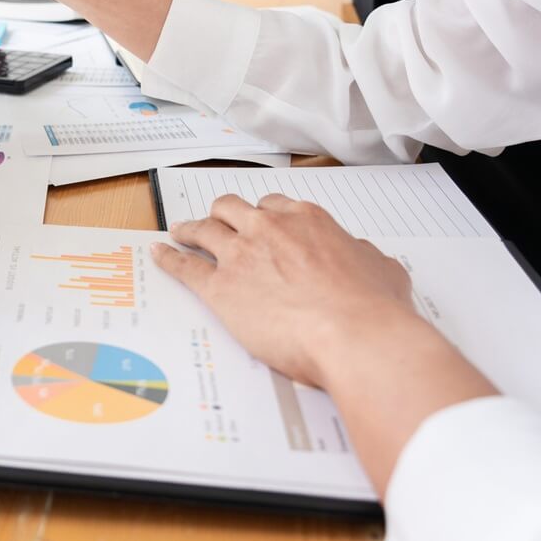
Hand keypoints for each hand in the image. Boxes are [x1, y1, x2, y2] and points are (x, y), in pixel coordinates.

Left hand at [152, 194, 496, 496]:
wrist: (354, 335)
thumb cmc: (372, 308)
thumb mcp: (381, 268)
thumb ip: (363, 255)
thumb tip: (360, 254)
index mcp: (307, 220)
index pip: (274, 205)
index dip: (263, 214)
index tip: (257, 219)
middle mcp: (269, 229)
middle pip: (233, 208)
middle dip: (223, 214)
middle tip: (216, 221)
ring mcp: (241, 256)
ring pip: (204, 230)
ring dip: (190, 228)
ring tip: (180, 231)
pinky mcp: (220, 288)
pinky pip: (185, 267)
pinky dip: (169, 259)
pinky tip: (159, 255)